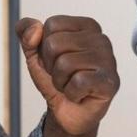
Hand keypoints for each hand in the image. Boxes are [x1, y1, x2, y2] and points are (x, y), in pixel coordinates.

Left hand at [16, 15, 119, 136]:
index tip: (56, 59)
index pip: (52, 25)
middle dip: (51, 66)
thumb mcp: (33, 51)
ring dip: (60, 81)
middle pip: (55, 44)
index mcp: (87, 26)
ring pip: (64, 64)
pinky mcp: (110, 82)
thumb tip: (35, 28)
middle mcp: (101, 39)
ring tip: (71, 85)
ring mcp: (109, 60)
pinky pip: (78, 82)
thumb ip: (25, 31)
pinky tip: (80, 95)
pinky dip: (71, 93)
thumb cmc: (56, 78)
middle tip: (64, 75)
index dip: (45, 47)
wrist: (67, 111)